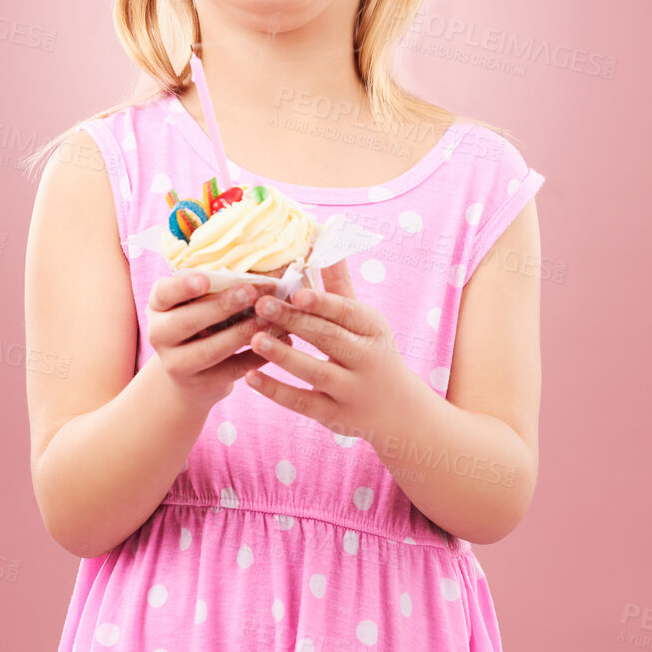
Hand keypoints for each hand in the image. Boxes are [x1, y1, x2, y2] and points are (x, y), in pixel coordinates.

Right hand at [146, 271, 290, 411]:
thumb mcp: (198, 304)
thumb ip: (217, 289)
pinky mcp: (200, 385)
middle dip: (221, 307)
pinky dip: (256, 356)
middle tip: (251, 293)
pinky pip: (231, 370)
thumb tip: (258, 276)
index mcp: (159, 306)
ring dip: (242, 333)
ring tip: (269, 319)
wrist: (190, 374)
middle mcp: (159, 335)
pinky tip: (279, 342)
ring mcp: (176, 364)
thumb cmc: (201, 323)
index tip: (205, 281)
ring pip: (209, 350)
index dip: (183, 287)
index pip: (163, 293)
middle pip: (187, 321)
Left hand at [243, 257, 420, 438]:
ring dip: (284, 356)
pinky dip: (276, 391)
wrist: (400, 411)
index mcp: (374, 329)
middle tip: (261, 305)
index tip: (295, 292)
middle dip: (294, 321)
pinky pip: (303, 403)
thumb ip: (339, 283)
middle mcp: (367, 359)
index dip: (322, 302)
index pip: (346, 312)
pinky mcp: (335, 416)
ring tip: (255, 339)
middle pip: (328, 338)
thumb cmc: (373, 352)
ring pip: (316, 372)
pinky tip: (250, 378)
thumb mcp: (364, 320)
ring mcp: (352, 391)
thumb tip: (325, 235)